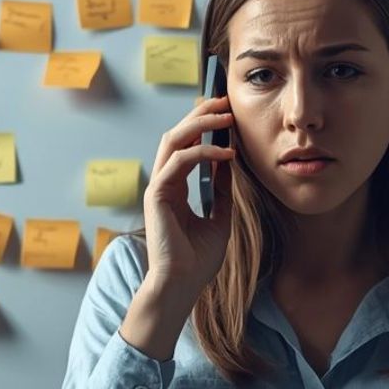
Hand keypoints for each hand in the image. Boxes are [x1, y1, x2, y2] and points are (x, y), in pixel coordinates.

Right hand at [142, 92, 236, 294]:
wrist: (182, 286)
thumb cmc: (197, 261)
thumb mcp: (219, 219)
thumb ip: (221, 191)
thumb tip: (230, 164)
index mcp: (175, 188)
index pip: (186, 146)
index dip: (204, 126)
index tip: (227, 114)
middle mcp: (164, 183)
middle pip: (178, 135)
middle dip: (201, 114)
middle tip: (226, 102)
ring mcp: (158, 187)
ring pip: (174, 140)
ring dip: (201, 123)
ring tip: (226, 117)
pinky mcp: (158, 195)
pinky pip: (179, 161)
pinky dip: (203, 152)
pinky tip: (226, 154)